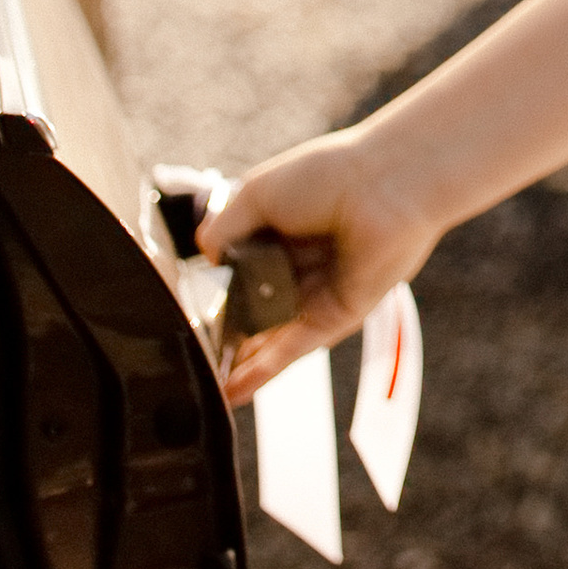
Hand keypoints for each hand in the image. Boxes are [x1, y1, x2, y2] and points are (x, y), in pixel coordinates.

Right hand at [199, 128, 439, 405]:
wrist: (385, 187)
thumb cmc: (326, 177)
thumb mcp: (257, 194)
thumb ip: (223, 230)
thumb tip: (203, 259)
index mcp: (277, 234)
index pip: (236, 274)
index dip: (212, 296)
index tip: (182, 319)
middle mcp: (295, 267)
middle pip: (250, 311)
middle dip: (222, 337)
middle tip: (189, 359)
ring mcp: (315, 296)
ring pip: (267, 338)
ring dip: (237, 365)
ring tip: (202, 389)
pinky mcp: (336, 318)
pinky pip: (293, 350)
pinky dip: (263, 372)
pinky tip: (232, 391)